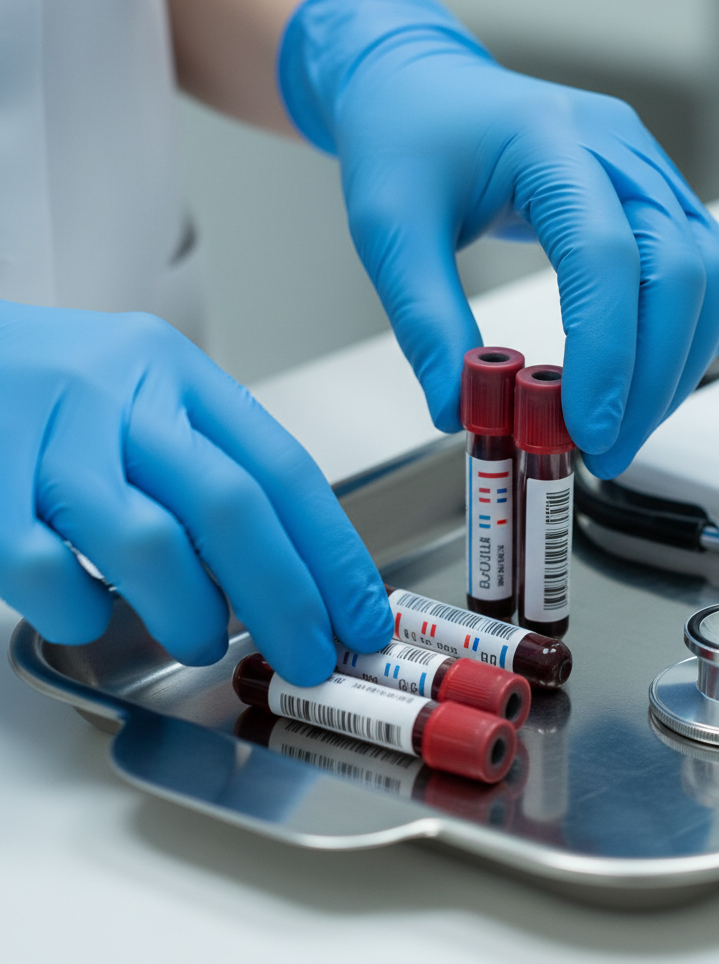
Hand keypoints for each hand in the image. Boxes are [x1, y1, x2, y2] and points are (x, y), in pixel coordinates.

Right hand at [0, 302, 391, 682]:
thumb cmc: (47, 388)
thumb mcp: (140, 397)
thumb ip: (206, 466)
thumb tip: (288, 573)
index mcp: (174, 372)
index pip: (282, 470)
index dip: (333, 555)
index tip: (362, 615)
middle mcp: (117, 393)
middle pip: (231, 507)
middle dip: (286, 599)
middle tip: (309, 657)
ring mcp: (45, 437)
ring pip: (148, 545)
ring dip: (191, 614)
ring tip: (200, 638)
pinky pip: (48, 576)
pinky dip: (83, 615)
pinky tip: (91, 612)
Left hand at [280, 0, 718, 478]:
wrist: (427, 88)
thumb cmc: (407, 140)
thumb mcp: (390, 229)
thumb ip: (427, 320)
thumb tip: (460, 410)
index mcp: (548, 142)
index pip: (605, 255)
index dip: (606, 354)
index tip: (585, 430)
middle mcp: (618, 149)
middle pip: (681, 269)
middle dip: (653, 378)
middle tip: (607, 449)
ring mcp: (649, 169)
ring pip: (710, 275)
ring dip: (678, 365)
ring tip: (624, 427)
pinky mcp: (658, 196)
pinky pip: (704, 272)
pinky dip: (685, 338)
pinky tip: (645, 382)